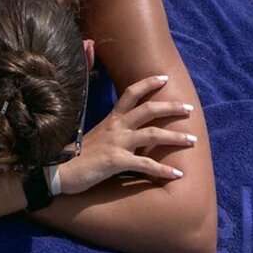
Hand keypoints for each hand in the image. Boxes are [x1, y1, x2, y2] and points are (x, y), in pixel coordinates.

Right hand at [58, 75, 195, 194]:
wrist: (59, 169)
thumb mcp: (95, 134)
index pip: (131, 93)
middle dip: (171, 107)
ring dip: (175, 137)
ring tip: (192, 140)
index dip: (148, 83)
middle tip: (189, 108)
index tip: (164, 78)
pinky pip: (145, 164)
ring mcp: (117, 142)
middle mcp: (116, 126)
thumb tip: (123, 129)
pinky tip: (177, 174)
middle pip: (149, 109)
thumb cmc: (77, 155)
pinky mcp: (116, 160)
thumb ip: (111, 129)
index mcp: (111, 119)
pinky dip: (163, 169)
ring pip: (153, 134)